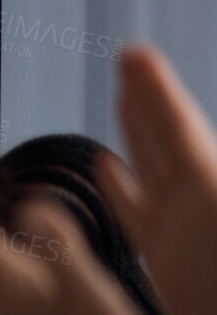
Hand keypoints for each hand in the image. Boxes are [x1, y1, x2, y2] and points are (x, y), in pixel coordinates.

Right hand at [98, 46, 216, 314]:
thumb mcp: (209, 220)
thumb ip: (199, 218)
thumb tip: (122, 170)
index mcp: (207, 197)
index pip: (181, 136)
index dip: (159, 97)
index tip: (137, 57)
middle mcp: (195, 207)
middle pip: (169, 139)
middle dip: (149, 99)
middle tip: (128, 60)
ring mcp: (181, 229)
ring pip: (154, 167)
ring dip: (136, 131)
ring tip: (122, 96)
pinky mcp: (166, 257)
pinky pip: (138, 211)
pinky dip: (122, 188)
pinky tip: (108, 171)